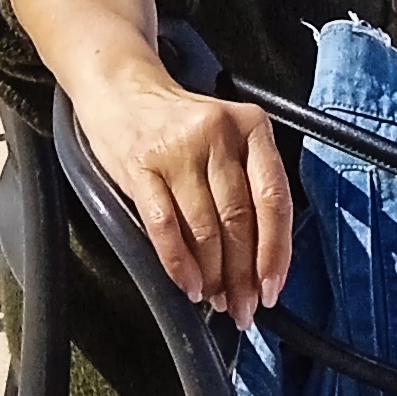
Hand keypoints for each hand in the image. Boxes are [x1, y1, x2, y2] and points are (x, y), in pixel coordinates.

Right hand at [71, 57, 291, 325]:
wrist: (121, 88)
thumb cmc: (180, 124)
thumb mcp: (227, 139)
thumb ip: (248, 186)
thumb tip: (260, 264)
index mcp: (251, 127)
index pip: (274, 199)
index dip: (275, 252)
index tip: (272, 290)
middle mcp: (217, 133)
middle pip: (239, 219)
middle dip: (242, 274)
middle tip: (242, 307)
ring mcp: (177, 148)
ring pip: (205, 228)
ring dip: (212, 276)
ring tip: (214, 299)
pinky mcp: (140, 165)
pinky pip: (165, 226)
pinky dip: (178, 264)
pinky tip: (187, 285)